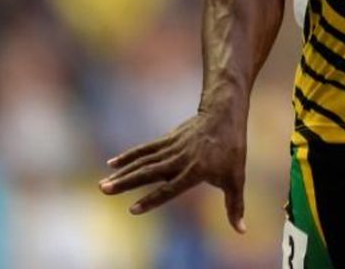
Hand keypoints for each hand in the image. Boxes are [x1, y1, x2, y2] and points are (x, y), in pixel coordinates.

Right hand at [99, 110, 247, 231]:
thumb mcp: (237, 177)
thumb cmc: (232, 148)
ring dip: (123, 172)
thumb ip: (235, 205)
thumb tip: (241, 230)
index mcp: (195, 171)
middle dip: (127, 183)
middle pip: (149, 173)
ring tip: (103, 184)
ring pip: (144, 161)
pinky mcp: (168, 139)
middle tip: (105, 190)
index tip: (133, 210)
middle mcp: (180, 159)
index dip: (152, 200)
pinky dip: (129, 155)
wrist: (224, 114)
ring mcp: (172, 148)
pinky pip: (146, 149)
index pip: (170, 188)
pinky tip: (112, 163)